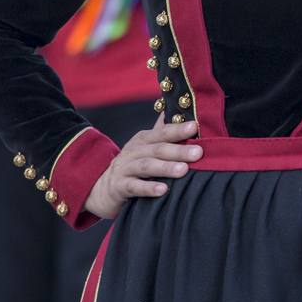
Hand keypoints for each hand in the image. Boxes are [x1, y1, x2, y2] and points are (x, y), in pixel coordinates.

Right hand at [84, 116, 201, 219]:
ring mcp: (125, 168)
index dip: (178, 129)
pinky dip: (148, 188)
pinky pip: (134, 186)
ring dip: (165, 167)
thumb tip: (177, 111)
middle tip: (198, 153)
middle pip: (157, 149)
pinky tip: (163, 190)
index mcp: (143, 140)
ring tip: (183, 170)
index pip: (162, 132)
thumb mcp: (145, 147)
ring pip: (146, 166)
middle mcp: (133, 151)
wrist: (103, 188)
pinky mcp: (119, 186)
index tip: (194, 127)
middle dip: (178, 150)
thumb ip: (162, 132)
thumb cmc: (133, 165)